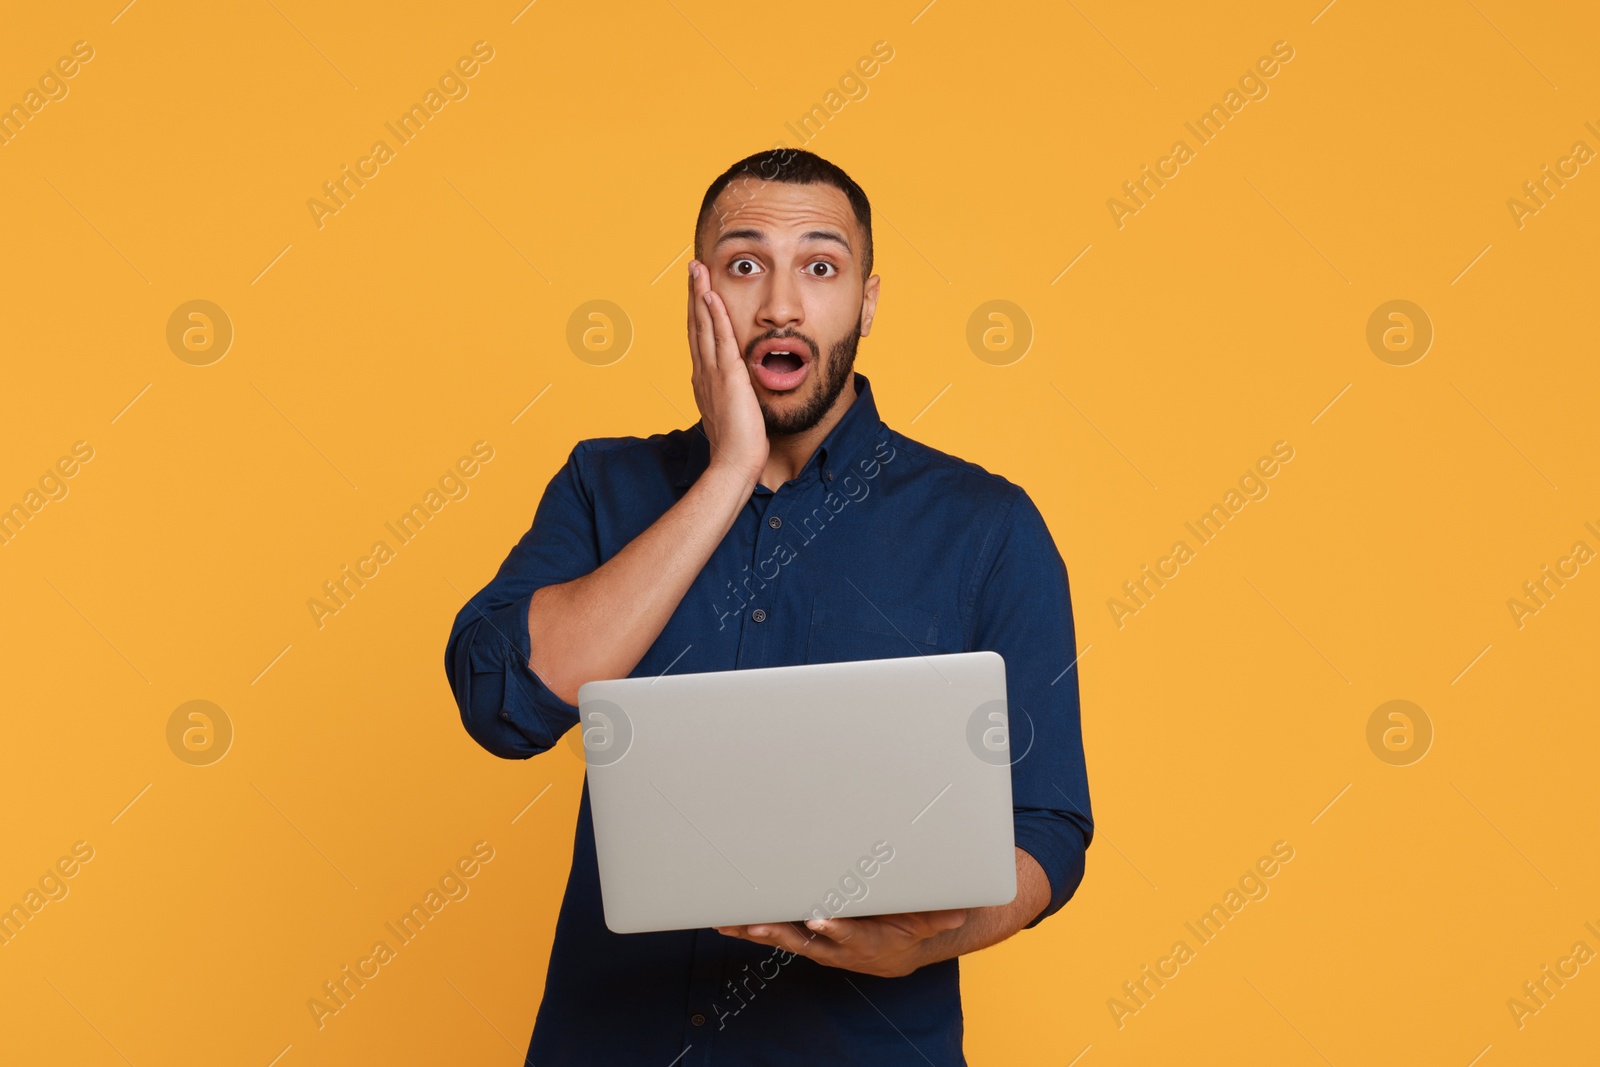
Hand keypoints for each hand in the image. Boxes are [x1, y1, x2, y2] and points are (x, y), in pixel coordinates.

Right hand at [687, 259, 767, 484]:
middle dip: (694, 294)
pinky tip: (711, 295)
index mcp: (704, 380)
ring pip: (704, 325)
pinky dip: (714, 315)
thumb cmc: (736, 446)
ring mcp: (713, 372)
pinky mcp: (728, 375)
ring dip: (700, 294)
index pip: (699, 338)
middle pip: (696, 324)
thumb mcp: (730, 414)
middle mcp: (703, 372)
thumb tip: (734, 394)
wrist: (734, 463)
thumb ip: (729, 398)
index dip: (697, 312)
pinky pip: (720, 338)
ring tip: (697, 269)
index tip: (697, 291)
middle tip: (692, 268)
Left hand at [714, 909, 968, 978]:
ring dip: (756, 930)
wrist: (893, 953)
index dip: (836, 929)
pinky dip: (751, 927)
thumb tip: (958, 912)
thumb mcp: (927, 923)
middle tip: (759, 924)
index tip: (821, 920)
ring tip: (729, 922)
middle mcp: (836, 946)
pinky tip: (727, 921)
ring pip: (783, 938)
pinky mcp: (803, 937)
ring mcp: (816, 944)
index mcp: (866, 940)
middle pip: (805, 940)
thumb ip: (937, 916)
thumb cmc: (908, 929)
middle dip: (780, 932)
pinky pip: (775, 932)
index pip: (851, 935)